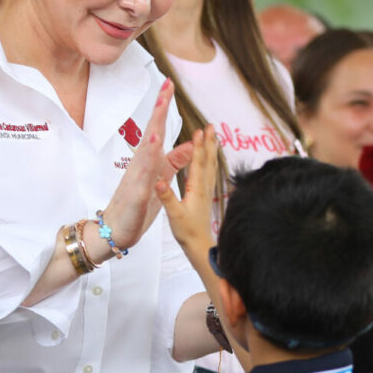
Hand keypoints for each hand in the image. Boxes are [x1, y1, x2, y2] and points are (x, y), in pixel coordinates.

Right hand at [101, 80, 193, 249]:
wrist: (117, 230)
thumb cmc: (138, 204)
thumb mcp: (161, 179)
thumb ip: (174, 162)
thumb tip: (190, 145)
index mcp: (148, 160)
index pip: (158, 129)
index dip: (164, 108)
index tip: (170, 85)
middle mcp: (141, 164)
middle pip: (151, 131)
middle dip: (159, 109)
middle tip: (166, 85)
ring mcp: (138, 178)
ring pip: (147, 150)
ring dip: (154, 129)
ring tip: (161, 109)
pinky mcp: (138, 194)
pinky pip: (144, 176)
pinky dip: (149, 161)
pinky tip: (154, 147)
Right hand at [156, 125, 217, 258]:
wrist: (199, 246)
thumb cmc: (187, 232)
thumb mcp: (174, 214)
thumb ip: (167, 197)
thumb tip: (159, 181)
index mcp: (195, 189)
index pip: (197, 163)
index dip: (198, 146)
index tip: (200, 130)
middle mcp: (203, 188)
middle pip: (208, 160)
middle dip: (209, 142)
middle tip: (211, 126)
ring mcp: (206, 192)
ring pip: (211, 166)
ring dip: (212, 150)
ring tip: (214, 138)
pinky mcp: (206, 198)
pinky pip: (210, 175)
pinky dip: (210, 164)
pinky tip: (210, 162)